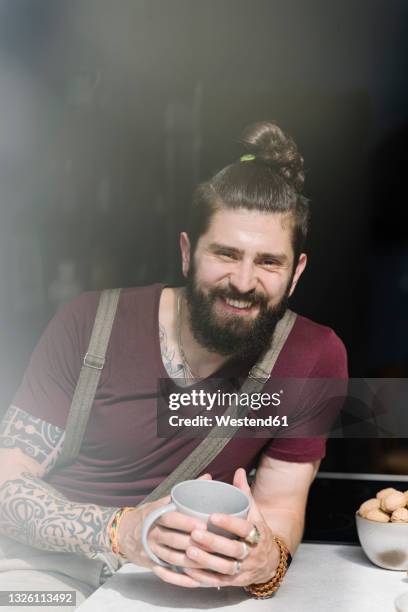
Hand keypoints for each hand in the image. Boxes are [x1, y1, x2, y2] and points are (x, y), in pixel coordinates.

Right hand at [117, 473, 212, 586]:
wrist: (122, 533)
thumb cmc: (149, 515)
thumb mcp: (163, 502)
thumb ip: (185, 493)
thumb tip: (208, 477)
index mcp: (155, 516)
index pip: (170, 518)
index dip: (186, 522)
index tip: (203, 524)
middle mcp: (152, 534)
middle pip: (173, 540)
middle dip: (193, 543)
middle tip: (213, 545)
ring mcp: (151, 551)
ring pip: (172, 558)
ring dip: (191, 562)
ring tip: (209, 562)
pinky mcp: (151, 565)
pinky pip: (166, 574)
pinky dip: (181, 578)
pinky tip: (196, 580)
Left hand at [153, 468, 279, 587]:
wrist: (271, 560)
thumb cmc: (257, 531)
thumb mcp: (255, 513)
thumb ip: (244, 493)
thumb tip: (238, 471)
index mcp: (258, 533)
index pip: (244, 529)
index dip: (229, 523)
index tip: (212, 516)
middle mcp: (253, 553)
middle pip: (234, 550)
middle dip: (214, 543)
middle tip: (195, 534)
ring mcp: (245, 569)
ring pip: (226, 568)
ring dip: (206, 561)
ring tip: (189, 551)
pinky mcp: (236, 582)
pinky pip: (220, 582)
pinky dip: (204, 577)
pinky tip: (189, 570)